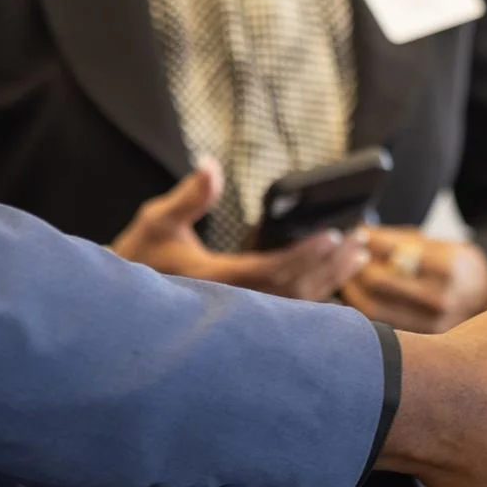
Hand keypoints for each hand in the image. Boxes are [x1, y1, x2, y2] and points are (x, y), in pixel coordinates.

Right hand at [111, 158, 367, 301]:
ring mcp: (241, 317)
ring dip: (331, 279)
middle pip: (295, 291)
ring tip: (359, 254)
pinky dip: (318, 294)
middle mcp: (233, 305)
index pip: (269, 269)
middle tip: (361, 241)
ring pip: (298, 305)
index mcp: (213, 281)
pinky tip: (338, 278)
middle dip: (331, 265)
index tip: (332, 236)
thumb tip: (211, 165)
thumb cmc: (138, 260)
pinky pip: (291, 313)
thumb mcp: (156, 222)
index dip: (304, 255)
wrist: (125, 309)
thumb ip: (189, 197)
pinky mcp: (246, 321)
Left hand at [341, 226, 486, 333]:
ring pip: (375, 308)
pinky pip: (380, 325)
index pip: (396, 252)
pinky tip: (352, 299)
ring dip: (351, 289)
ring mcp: (433, 324)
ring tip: (342, 277)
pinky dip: (361, 310)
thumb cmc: (458, 266)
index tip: (355, 233)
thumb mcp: (439, 244)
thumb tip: (359, 233)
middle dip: (354, 265)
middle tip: (341, 255)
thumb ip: (401, 240)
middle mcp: (442, 298)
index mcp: (450, 267)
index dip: (370, 241)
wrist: (485, 299)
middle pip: (380, 281)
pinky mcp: (423, 341)